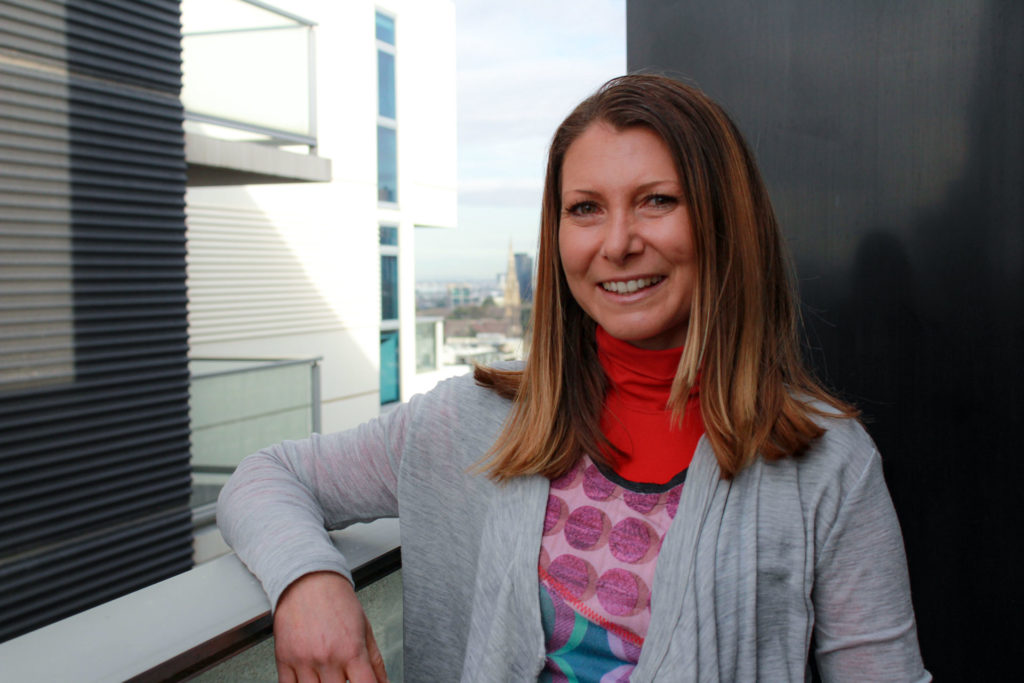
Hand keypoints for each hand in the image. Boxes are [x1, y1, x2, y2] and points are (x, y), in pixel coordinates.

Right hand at [273, 571, 388, 681]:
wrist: (308, 580)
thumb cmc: (336, 600)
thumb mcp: (365, 628)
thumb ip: (375, 661)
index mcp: (351, 650)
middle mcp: (327, 657)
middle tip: (345, 678)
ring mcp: (304, 660)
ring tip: (329, 677)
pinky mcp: (284, 659)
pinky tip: (311, 679)